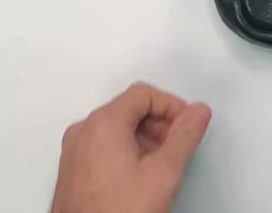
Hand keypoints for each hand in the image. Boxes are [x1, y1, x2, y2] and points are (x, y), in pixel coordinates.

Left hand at [52, 83, 211, 212]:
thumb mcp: (163, 173)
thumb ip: (185, 136)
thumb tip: (198, 113)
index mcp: (103, 124)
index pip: (144, 94)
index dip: (172, 106)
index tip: (187, 123)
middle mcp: (84, 132)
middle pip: (131, 109)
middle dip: (160, 124)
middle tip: (179, 145)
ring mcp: (75, 152)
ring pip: (118, 129)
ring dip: (146, 139)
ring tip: (162, 166)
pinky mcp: (73, 171)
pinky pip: (105, 146)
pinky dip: (128, 152)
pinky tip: (142, 178)